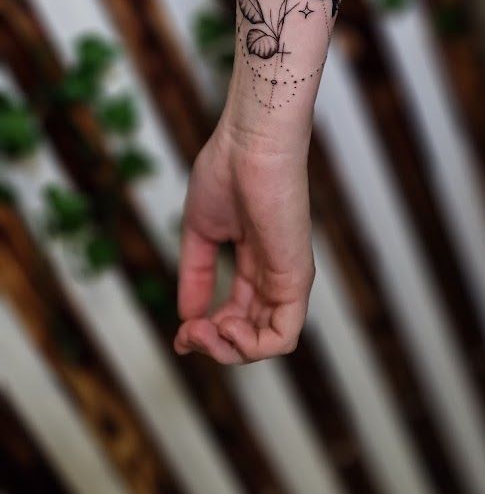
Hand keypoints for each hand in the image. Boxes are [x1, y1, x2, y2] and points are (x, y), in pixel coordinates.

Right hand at [174, 113, 314, 363]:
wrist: (249, 143)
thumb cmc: (227, 171)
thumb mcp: (201, 231)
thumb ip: (196, 274)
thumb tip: (187, 318)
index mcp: (255, 262)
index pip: (236, 316)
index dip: (206, 334)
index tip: (180, 334)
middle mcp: (274, 274)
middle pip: (249, 335)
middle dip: (213, 346)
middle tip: (187, 335)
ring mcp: (287, 277)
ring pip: (266, 343)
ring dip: (227, 350)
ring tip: (203, 331)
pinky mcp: (296, 277)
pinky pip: (284, 336)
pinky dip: (251, 347)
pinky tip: (224, 328)